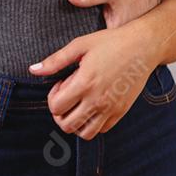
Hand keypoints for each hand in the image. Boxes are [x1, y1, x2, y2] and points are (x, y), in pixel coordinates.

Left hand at [29, 24, 156, 139]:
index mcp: (85, 82)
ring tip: (78, 103)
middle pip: (67, 125)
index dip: (52, 96)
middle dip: (60, 113)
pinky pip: (101, 130)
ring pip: (84, 133)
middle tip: (66, 95)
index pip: (56, 107)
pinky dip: (91, 123)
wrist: (142, 47)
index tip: (61, 83)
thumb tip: (32, 70)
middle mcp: (98, 100)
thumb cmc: (110, 42)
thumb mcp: (79, 45)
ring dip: (75, 122)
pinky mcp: (121, 112)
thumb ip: (55, 60)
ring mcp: (111, 109)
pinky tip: (92, 104)